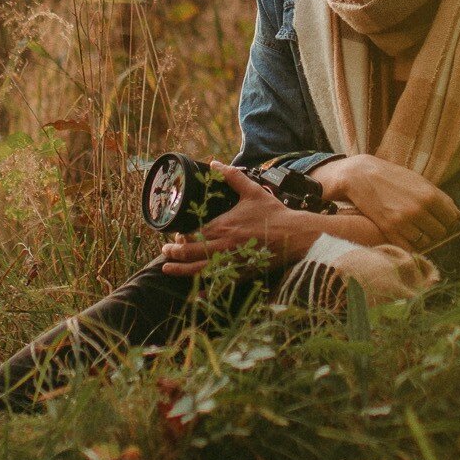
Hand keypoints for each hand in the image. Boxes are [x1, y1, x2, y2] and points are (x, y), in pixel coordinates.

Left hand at [159, 161, 308, 276]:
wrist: (294, 236)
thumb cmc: (273, 214)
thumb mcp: (252, 191)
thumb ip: (232, 177)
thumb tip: (215, 163)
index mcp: (223, 226)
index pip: (193, 233)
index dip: (180, 235)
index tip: (175, 235)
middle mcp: (223, 247)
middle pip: (191, 252)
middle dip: (174, 252)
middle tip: (164, 251)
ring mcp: (231, 263)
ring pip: (199, 270)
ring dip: (180, 270)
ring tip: (167, 269)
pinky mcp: (241, 274)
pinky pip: (219, 285)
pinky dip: (205, 291)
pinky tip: (195, 296)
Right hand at [318, 154, 459, 251]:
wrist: (361, 176)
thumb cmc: (392, 176)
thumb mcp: (419, 181)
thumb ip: (440, 198)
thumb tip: (459, 216)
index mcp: (429, 195)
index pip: (452, 219)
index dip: (448, 220)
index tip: (440, 219)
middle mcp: (419, 209)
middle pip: (441, 233)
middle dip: (435, 230)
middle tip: (426, 224)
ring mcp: (404, 221)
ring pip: (426, 242)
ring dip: (422, 237)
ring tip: (414, 228)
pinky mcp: (389, 230)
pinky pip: (409, 247)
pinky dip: (409, 244)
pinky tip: (405, 234)